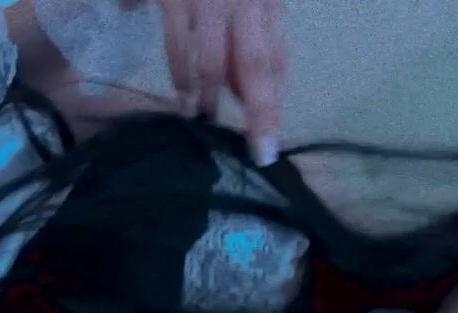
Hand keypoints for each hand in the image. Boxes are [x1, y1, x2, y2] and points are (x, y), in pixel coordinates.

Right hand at [152, 0, 285, 164]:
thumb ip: (240, 38)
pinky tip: (181, 91)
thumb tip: (239, 92)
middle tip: (261, 152)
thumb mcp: (237, 1)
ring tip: (207, 121)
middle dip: (262, 113)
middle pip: (259, 65)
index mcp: (265, 0)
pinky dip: (181, 71)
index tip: (270, 139)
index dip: (276, 100)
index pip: (276, 57)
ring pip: (219, 59)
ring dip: (213, 96)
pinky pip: (181, 42)